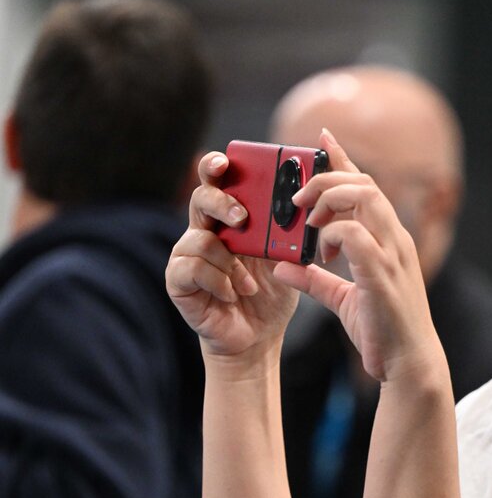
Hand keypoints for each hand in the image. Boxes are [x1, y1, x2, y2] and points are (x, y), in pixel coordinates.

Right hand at [166, 152, 298, 359]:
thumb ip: (291, 229)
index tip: (225, 163)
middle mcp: (205, 230)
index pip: (218, 181)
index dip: (216, 167)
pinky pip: (192, 268)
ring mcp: (188, 254)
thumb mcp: (288, 256)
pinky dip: (218, 281)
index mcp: (231, 218)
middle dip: (221, 203)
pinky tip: (232, 294)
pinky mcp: (178, 279)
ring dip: (230, 262)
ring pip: (200, 238)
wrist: (259, 335)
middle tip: (242, 218)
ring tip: (248, 284)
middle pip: (201, 199)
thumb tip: (307, 201)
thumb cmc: (272, 290)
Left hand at [274, 130, 443, 383]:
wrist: (406, 364)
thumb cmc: (382, 332)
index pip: (366, 186)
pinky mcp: (381, 272)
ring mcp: (391, 253)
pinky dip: (332, 235)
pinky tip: (322, 254)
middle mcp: (394, 239)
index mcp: (388, 239)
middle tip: (298, 201)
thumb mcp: (341, 300)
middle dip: (326, 179)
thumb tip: (282, 266)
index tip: (322, 138)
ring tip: (308, 222)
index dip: (343, 159)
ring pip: (363, 197)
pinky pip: (354, 233)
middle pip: (363, 182)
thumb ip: (315, 280)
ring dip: (328, 200)